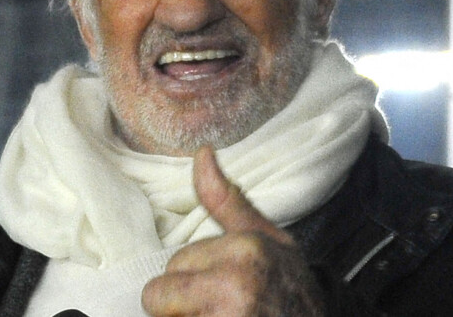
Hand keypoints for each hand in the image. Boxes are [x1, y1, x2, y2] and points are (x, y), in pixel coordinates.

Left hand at [142, 146, 324, 315]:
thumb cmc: (290, 287)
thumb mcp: (267, 237)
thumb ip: (226, 199)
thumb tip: (202, 151)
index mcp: (244, 248)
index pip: (174, 262)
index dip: (193, 276)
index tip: (223, 286)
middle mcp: (235, 285)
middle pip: (162, 294)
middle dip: (184, 303)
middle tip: (222, 308)